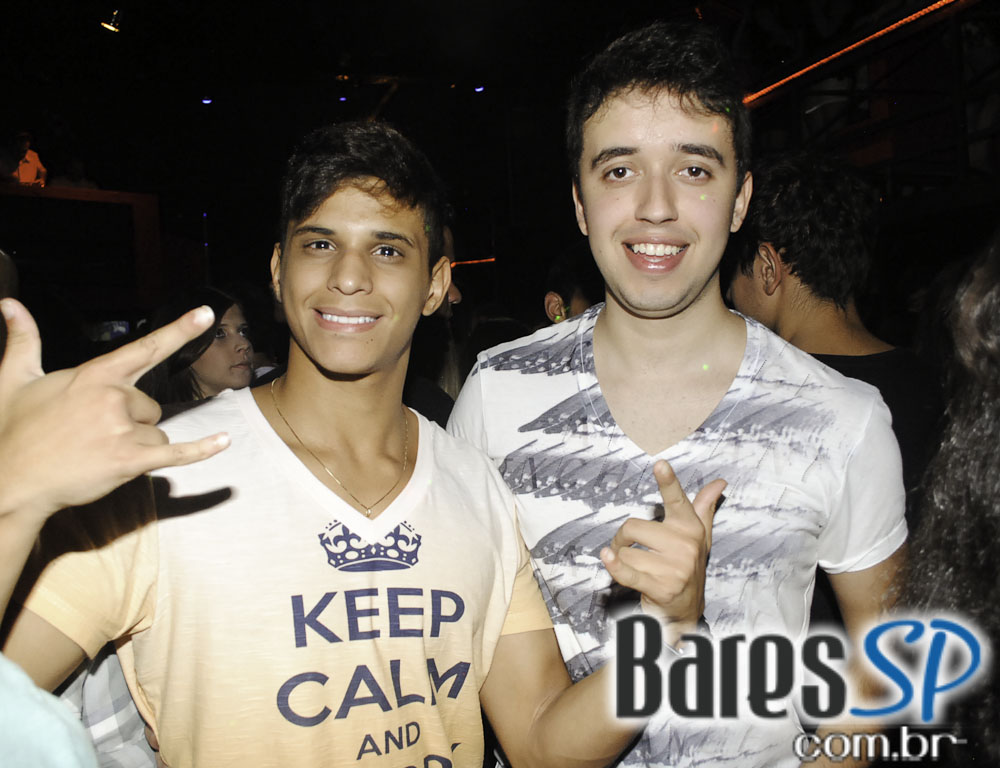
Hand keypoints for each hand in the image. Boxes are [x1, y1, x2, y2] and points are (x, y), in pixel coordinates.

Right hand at [0, 299, 230, 522]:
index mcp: (93, 375)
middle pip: (150, 406)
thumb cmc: (12, 431)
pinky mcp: (130, 461)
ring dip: (137, 446)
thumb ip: (24, 340)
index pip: (146, 347)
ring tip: (97, 453)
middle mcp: (114, 398)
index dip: (179, 330)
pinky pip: (176, 453)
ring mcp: (123, 430)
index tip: (207, 314)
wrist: (10, 482)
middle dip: (130, 422)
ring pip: (156, 434)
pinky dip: (202, 449)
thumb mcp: (13, 380)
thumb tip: (9, 304)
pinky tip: (224, 441)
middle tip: (90, 435)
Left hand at [600, 460, 725, 638]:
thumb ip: (703, 508)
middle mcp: (684, 546)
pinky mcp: (659, 587)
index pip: (677, 501)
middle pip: (633, 526)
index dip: (668, 482)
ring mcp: (673, 568)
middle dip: (622, 538)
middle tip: (628, 548)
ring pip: (626, 551)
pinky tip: (607, 556)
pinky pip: (628, 571)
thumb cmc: (687, 568)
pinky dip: (614, 565)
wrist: (685, 612)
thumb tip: (720, 482)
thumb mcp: (699, 537)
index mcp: (690, 528)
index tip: (660, 463)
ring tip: (638, 569)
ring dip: (623, 560)